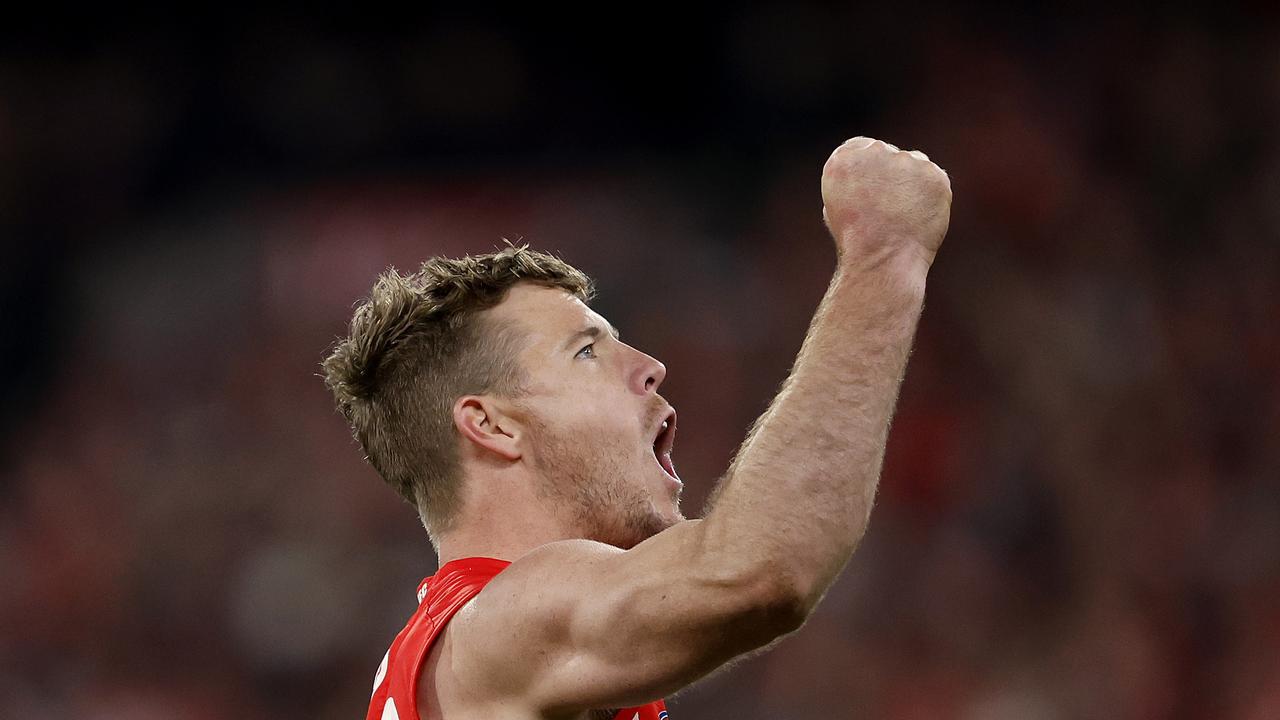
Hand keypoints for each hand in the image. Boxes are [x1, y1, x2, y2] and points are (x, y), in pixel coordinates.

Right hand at [821, 137, 950, 268]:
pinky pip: (935, 179)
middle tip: (889, 208)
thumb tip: (870, 173)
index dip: (869, 169)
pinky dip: (931, 196)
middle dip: (890, 176)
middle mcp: (875, 152)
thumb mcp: (836, 206)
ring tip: (903, 216)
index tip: (872, 190)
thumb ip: (851, 181)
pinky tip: (919, 216)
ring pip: (914, 165)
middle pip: (889, 154)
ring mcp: (907, 161)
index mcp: (844, 159)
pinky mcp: (934, 174)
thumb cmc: (856, 240)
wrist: (882, 258)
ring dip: (912, 184)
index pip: (861, 147)